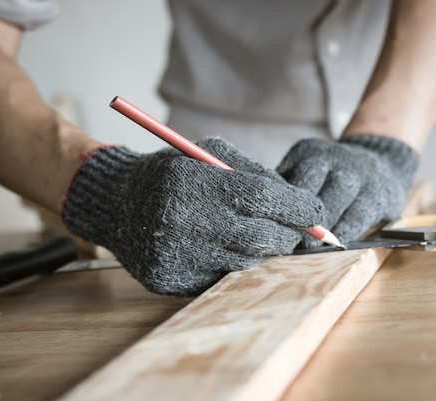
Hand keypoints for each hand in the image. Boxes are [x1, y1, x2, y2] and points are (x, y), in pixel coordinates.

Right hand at [62, 138, 323, 295]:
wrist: (118, 203)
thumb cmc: (173, 172)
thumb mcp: (211, 153)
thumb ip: (257, 173)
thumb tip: (303, 204)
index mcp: (195, 182)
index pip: (263, 198)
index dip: (298, 208)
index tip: (318, 212)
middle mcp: (183, 221)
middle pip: (260, 238)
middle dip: (286, 235)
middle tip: (292, 229)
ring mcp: (174, 255)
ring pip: (244, 263)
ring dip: (259, 250)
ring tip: (253, 233)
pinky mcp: (169, 281)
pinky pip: (219, 278)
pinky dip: (230, 263)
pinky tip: (221, 247)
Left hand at [277, 135, 417, 246]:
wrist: (383, 160)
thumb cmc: (334, 174)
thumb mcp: (308, 168)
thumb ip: (286, 186)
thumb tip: (257, 214)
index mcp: (308, 152)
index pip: (287, 180)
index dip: (277, 208)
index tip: (268, 229)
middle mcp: (333, 158)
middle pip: (308, 192)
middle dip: (296, 221)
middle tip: (285, 243)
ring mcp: (358, 174)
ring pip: (332, 203)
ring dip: (318, 230)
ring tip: (306, 249)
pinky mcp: (378, 193)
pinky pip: (357, 216)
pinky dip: (342, 232)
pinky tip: (333, 245)